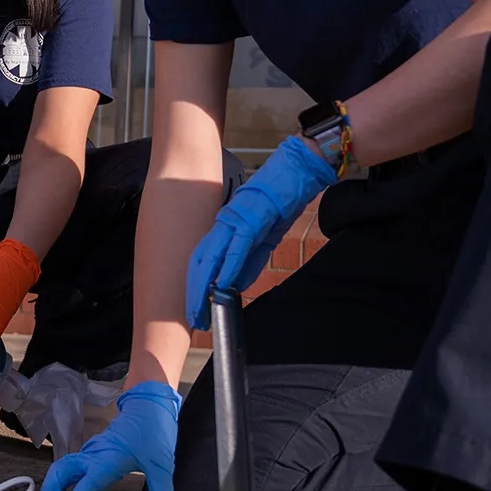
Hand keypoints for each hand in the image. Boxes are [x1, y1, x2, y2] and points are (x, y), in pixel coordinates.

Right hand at [30, 381, 181, 490]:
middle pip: (59, 476)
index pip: (83, 488)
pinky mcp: (92, 454)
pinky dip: (62, 487)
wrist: (149, 403)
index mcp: (106, 460)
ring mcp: (90, 454)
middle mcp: (92, 457)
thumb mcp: (161, 465)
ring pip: (61, 471)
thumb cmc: (153, 430)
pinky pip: (71, 471)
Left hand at [185, 134, 337, 328]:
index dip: (197, 285)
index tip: (196, 309)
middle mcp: (224, 223)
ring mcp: (235, 220)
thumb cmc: (281, 200)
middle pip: (200, 261)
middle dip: (194, 293)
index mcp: (225, 227)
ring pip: (212, 257)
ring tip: (200, 310)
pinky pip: (236, 248)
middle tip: (193, 320)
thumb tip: (236, 285)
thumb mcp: (264, 237)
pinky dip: (228, 268)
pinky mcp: (251, 218)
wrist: (297, 170)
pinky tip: (221, 286)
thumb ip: (249, 261)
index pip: (204, 259)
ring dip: (205, 286)